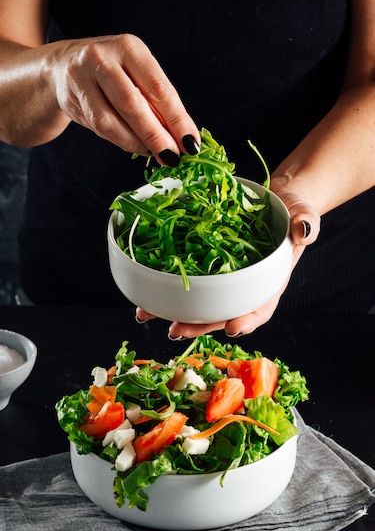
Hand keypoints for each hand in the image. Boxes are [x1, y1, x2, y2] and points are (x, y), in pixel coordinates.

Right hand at [48, 33, 199, 162]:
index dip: (177, 118)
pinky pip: (99, 126)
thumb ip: (158, 103)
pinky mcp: (70, 97)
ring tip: (157, 154)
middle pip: (132, 103)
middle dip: (156, 134)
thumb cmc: (115, 74)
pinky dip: (121, 141)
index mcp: (129, 47)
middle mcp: (103, 57)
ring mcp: (81, 77)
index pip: (158, 87)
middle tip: (173, 156)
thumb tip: (183, 139)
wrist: (64, 67)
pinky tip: (137, 146)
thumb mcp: (138, 76)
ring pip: (110, 119)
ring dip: (137, 142)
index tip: (191, 142)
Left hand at [136, 189, 319, 337]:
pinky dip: (166, 289)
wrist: (275, 200)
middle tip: (177, 331)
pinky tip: (147, 294)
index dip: (247, 320)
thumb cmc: (293, 210)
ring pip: (200, 303)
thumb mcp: (304, 212)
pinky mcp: (207, 265)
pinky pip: (187, 280)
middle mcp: (244, 286)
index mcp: (269, 281)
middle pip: (222, 313)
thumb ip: (305, 223)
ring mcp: (224, 278)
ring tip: (150, 316)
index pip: (261, 307)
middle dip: (199, 326)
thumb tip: (304, 231)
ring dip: (175, 313)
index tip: (233, 328)